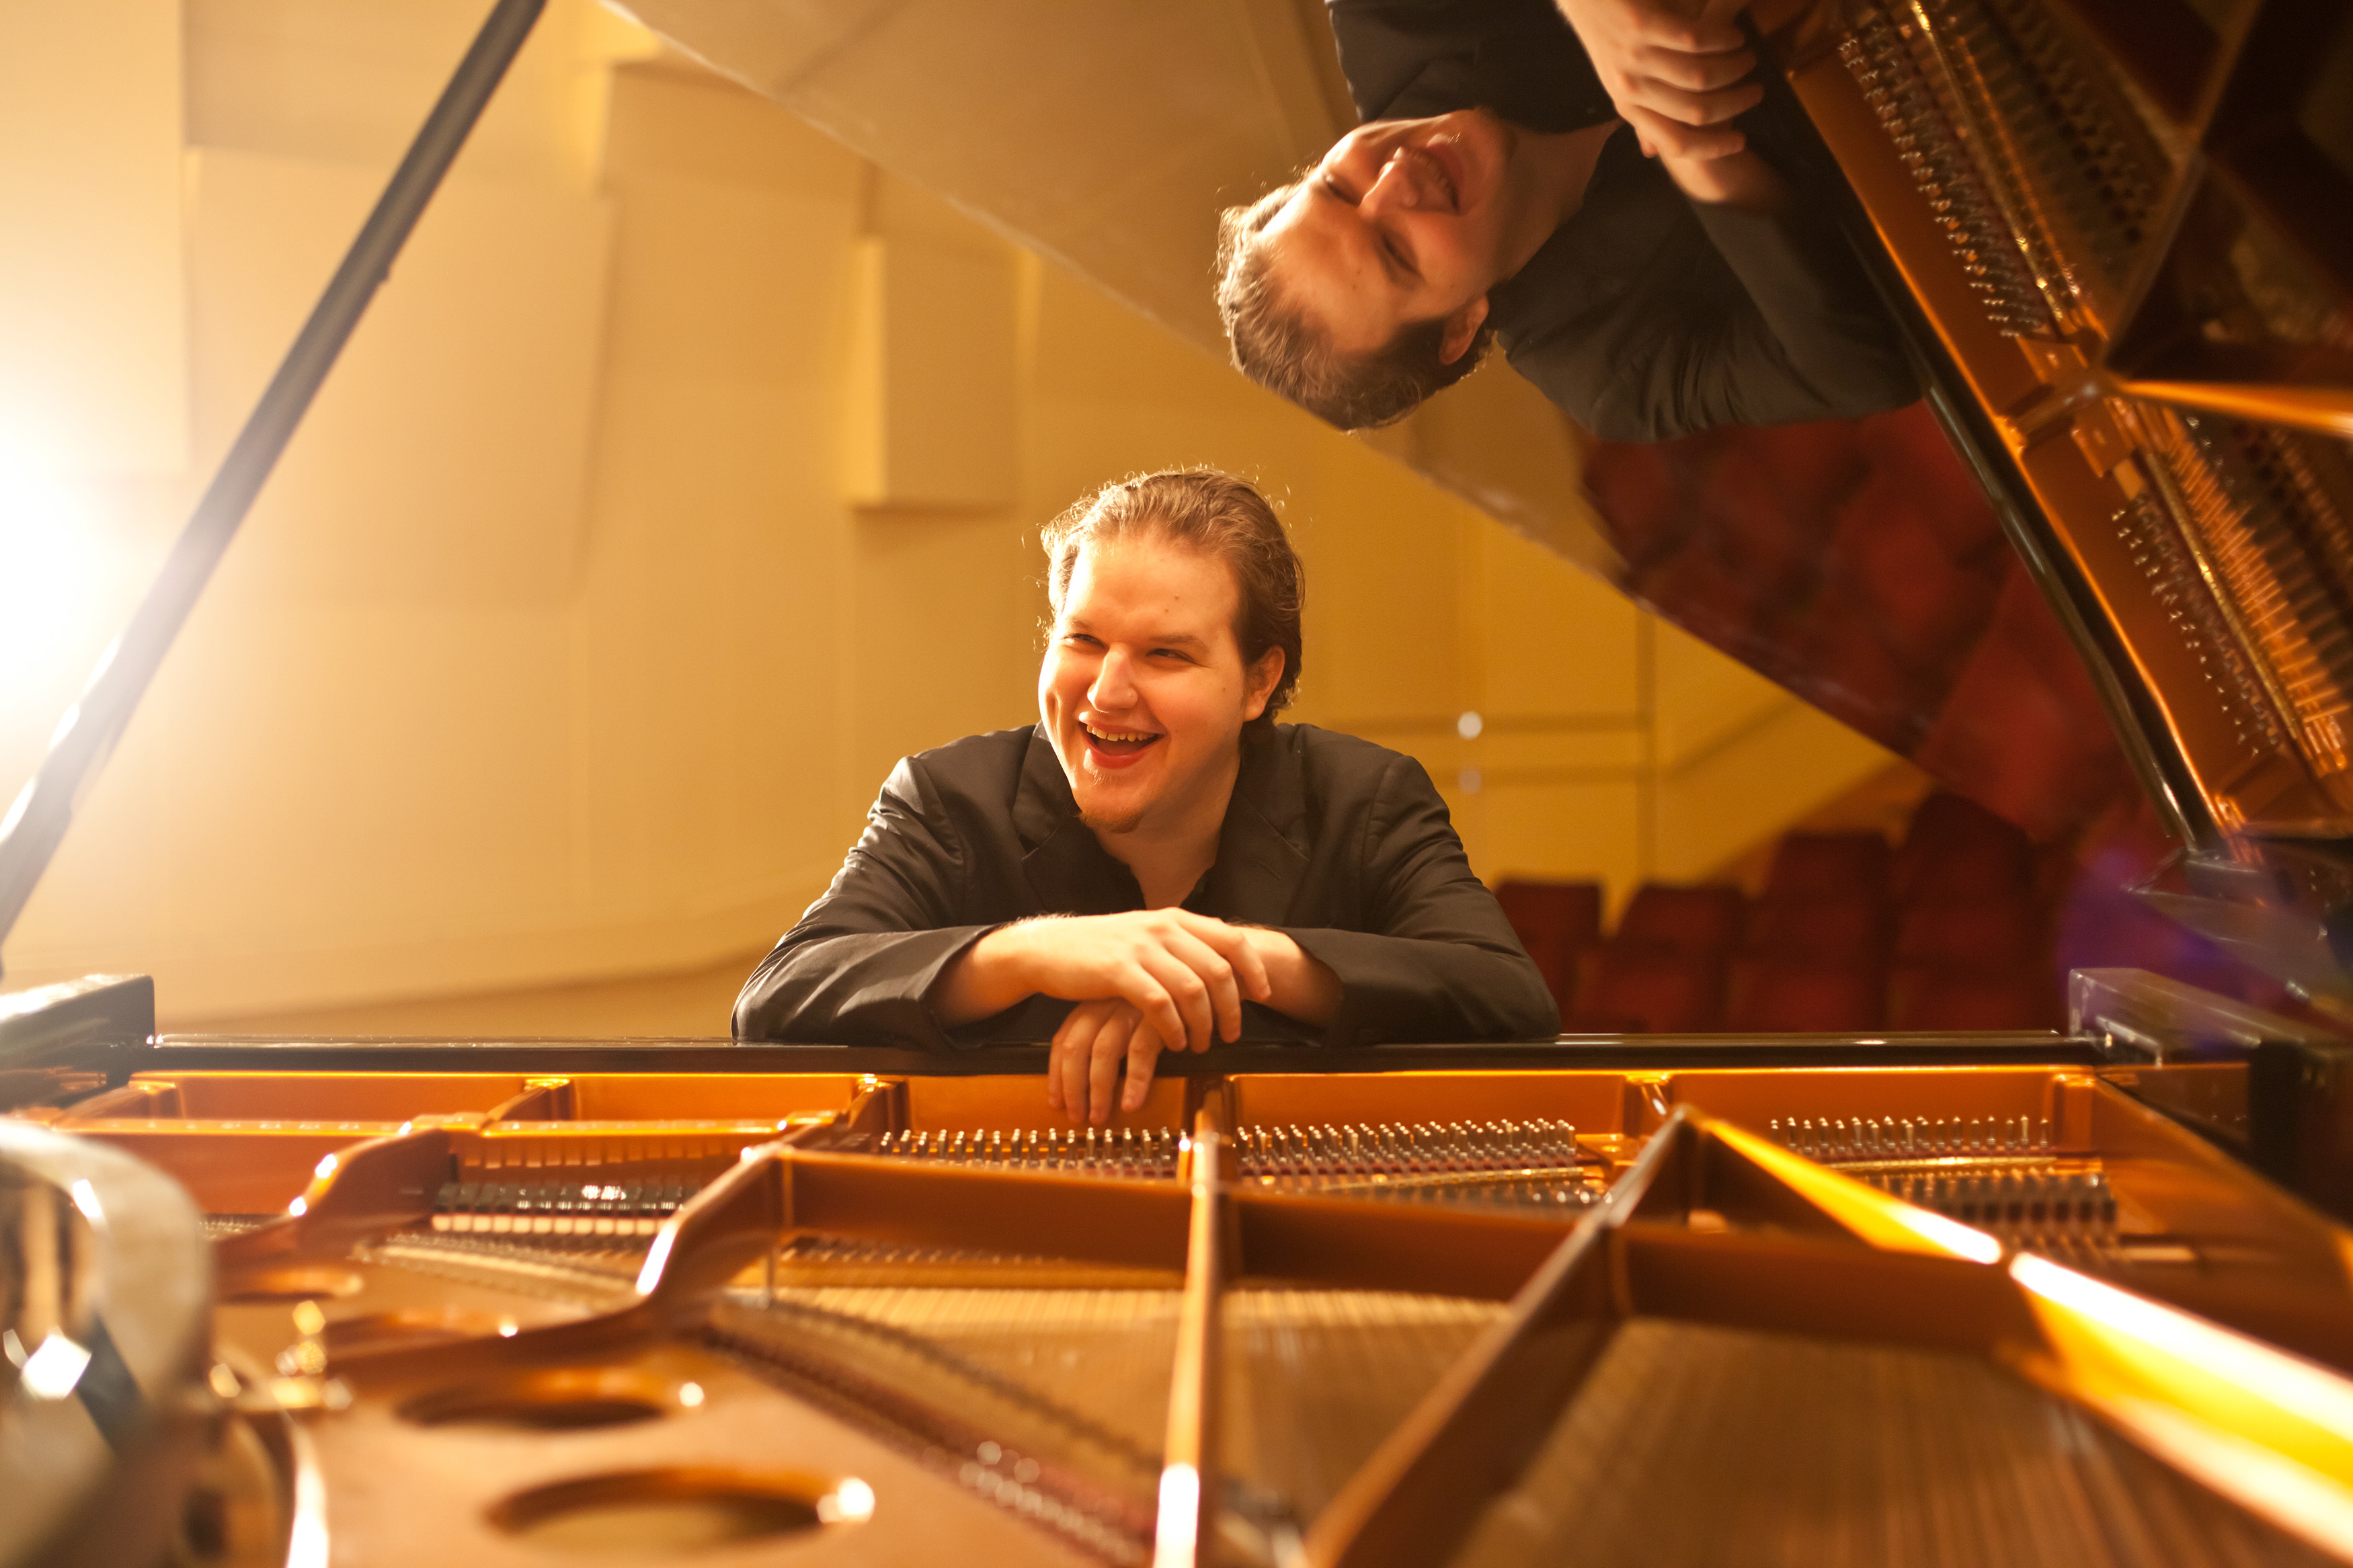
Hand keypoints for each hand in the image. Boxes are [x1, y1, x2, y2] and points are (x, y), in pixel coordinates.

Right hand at [942, 909, 1272, 1052]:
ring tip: (1201, 1044)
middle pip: (1219, 971)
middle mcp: (1163, 928)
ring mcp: (1141, 949)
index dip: (1255, 970)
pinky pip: (1160, 1005)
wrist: (1048, 949)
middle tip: (1231, 1034)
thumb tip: (1224, 966)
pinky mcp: (1118, 972)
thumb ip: (1182, 944)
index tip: (1264, 996)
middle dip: (1232, 1008)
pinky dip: (1174, 1029)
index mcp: (1175, 918)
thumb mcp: (1146, 935)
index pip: (1233, 940)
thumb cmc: (1101, 949)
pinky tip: (1174, 1043)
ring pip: (1193, 990)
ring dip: (1204, 1024)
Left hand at [1048, 999, 1175, 1124]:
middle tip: (1076, 1115)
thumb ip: (1114, 1030)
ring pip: (1102, 1052)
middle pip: (1075, 1047)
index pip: (1064, 1038)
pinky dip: (1134, 1081)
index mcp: (1097, 1000)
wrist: (1208, 965)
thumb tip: (1094, 1072)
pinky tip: (1132, 1102)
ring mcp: (1133, 1006)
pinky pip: (1140, 1052)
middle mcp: (1110, 1001)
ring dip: (1098, 1090)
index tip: (1057, 1099)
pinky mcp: (1160, 1013)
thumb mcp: (1132, 1009)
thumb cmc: (1168, 994)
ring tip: (1099, 1116)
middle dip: (1072, 1087)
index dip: (1058, 1073)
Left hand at [1555, 0, 1761, 159]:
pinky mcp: (1641, 24)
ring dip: (1735, 69)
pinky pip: (1696, 40)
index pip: (1676, 142)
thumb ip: (1640, 113)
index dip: (1713, 147)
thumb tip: (1653, 152)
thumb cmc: (1609, 36)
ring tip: (1748, 58)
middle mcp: (1629, 87)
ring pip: (1702, 77)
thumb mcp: (1618, 82)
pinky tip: (1734, 35)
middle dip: (1736, 104)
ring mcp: (1634, 56)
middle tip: (1756, 91)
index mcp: (1626, 105)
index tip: (1740, 141)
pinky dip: (1723, 39)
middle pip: (1698, 112)